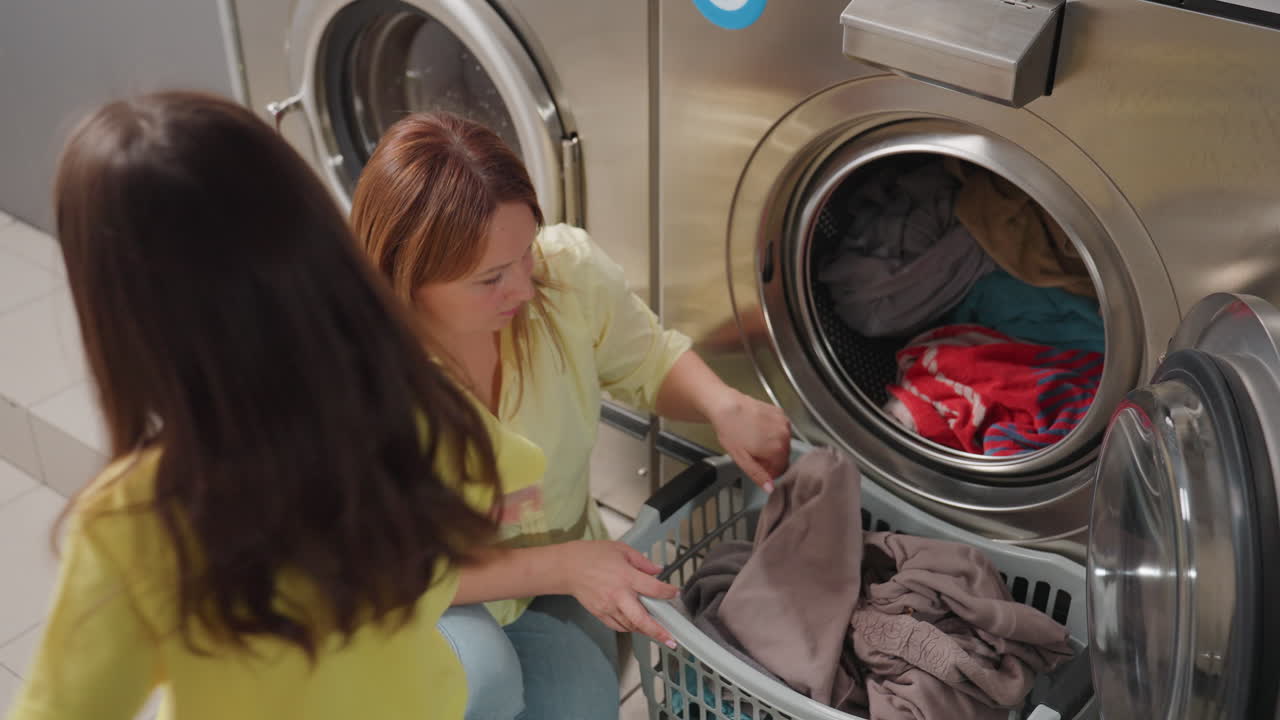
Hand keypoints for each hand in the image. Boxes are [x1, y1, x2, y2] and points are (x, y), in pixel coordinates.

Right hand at [559, 540, 678, 646]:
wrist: (567, 567)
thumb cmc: (593, 554)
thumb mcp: (621, 549)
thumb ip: (642, 561)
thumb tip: (657, 570)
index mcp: (626, 577)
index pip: (653, 589)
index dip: (668, 592)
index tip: (674, 593)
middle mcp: (619, 595)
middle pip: (642, 619)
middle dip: (658, 631)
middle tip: (671, 639)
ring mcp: (608, 607)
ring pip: (630, 626)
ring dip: (644, 630)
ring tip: (657, 632)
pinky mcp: (600, 614)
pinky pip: (618, 626)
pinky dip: (629, 628)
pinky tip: (636, 626)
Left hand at [708, 390, 790, 491]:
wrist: (726, 406)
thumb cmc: (730, 431)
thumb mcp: (742, 459)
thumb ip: (758, 475)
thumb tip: (770, 488)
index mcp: (778, 450)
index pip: (781, 469)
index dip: (768, 470)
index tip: (758, 465)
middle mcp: (785, 435)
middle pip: (783, 455)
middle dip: (770, 457)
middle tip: (753, 452)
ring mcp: (783, 422)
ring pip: (783, 442)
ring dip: (772, 443)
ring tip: (754, 438)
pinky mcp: (780, 413)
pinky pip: (781, 428)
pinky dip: (772, 431)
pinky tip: (758, 428)